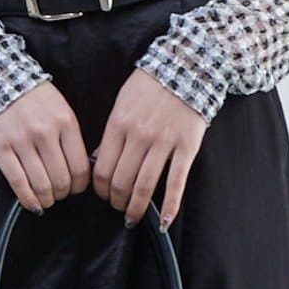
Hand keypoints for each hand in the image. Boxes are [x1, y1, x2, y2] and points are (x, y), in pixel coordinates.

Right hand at [0, 80, 91, 212]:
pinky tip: (33, 204)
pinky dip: (28, 199)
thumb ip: (72, 137)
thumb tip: (82, 172)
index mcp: (65, 122)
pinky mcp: (0, 148)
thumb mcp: (61, 109)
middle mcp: (45, 132)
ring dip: (47, 199)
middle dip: (63, 194)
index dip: (80, 186)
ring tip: (47, 200)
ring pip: (41, 184)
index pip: (80, 167)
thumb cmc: (35, 98)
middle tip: (60, 195)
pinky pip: (18, 182)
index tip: (76, 189)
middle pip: (61, 180)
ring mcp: (21, 141)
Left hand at [91, 68, 207, 230]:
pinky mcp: (186, 147)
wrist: (188, 66)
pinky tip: (163, 221)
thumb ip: (111, 132)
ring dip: (135, 208)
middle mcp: (139, 136)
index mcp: (119, 124)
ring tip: (132, 218)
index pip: (101, 169)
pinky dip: (169, 206)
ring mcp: (164, 142)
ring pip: (144, 186)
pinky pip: (176, 182)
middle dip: (115, 202)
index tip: (102, 196)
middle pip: (120, 182)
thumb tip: (99, 162)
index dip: (99, 190)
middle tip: (117, 209)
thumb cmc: (151, 85)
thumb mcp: (122, 102)